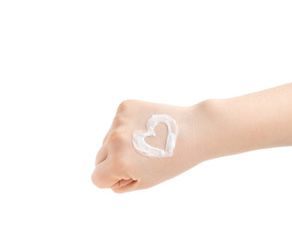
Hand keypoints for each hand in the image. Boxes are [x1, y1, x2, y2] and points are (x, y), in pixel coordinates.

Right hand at [91, 99, 215, 192]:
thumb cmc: (173, 160)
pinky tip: (145, 128)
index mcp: (119, 162)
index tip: (127, 175)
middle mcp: (115, 139)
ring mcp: (119, 120)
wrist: (194, 130)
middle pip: (98, 158)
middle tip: (138, 158)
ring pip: (106, 140)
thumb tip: (109, 180)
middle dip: (113, 162)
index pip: (96, 178)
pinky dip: (126, 127)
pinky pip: (116, 123)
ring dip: (119, 144)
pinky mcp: (125, 106)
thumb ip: (121, 185)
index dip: (111, 180)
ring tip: (145, 142)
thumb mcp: (147, 182)